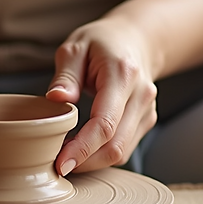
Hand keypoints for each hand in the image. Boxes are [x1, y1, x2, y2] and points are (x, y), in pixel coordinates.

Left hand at [46, 16, 157, 175]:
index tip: (61, 164)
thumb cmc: (102, 42)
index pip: (105, 123)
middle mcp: (141, 95)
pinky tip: (82, 148)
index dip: (82, 149)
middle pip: (115, 145)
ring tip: (66, 156)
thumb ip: (66, 75)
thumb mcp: (76, 47)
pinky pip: (124, 148)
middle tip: (56, 164)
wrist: (136, 39)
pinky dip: (102, 154)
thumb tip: (55, 99)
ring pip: (121, 152)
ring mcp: (147, 110)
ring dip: (92, 161)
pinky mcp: (146, 121)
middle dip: (85, 161)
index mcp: (123, 75)